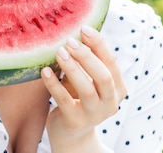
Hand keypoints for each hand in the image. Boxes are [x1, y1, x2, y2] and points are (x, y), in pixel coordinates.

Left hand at [41, 26, 126, 152]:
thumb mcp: (88, 79)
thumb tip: (75, 30)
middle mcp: (110, 103)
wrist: (71, 133)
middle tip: (70, 40)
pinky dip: (54, 84)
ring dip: (72, 68)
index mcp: (117, 89)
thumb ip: (88, 61)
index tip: (84, 28)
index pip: (112, 63)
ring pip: (86, 89)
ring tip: (59, 52)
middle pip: (103, 76)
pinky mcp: (75, 122)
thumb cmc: (78, 97)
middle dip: (87, 56)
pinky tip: (44, 71)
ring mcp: (94, 115)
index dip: (99, 45)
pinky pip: (64, 100)